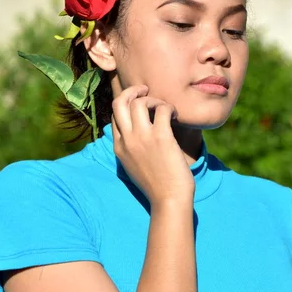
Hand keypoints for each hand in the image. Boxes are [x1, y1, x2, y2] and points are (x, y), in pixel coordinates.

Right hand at [111, 85, 194, 203]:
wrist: (169, 200)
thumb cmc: (157, 185)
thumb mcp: (135, 166)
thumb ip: (132, 148)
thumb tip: (140, 131)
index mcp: (118, 147)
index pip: (114, 115)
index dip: (127, 105)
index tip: (141, 105)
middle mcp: (126, 140)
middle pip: (119, 102)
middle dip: (132, 91)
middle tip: (146, 91)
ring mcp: (142, 138)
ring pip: (139, 102)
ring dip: (154, 100)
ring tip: (165, 109)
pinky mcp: (161, 137)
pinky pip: (163, 109)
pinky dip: (170, 108)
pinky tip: (176, 117)